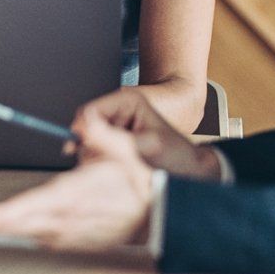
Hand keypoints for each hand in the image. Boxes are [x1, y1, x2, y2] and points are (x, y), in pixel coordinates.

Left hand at [0, 113, 156, 251]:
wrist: (155, 211)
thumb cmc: (135, 180)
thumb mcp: (120, 148)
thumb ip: (98, 132)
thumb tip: (83, 120)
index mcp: (73, 196)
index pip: (32, 207)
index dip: (4, 215)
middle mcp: (64, 220)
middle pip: (13, 223)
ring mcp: (63, 234)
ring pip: (16, 229)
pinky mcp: (63, 240)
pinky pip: (27, 233)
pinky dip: (6, 224)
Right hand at [73, 87, 223, 181]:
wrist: (193, 172)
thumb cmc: (179, 155)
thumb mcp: (147, 146)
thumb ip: (113, 139)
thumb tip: (83, 131)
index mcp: (126, 101)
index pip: (88, 113)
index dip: (81, 133)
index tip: (84, 153)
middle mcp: (117, 112)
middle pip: (85, 129)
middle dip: (93, 149)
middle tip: (115, 166)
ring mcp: (115, 128)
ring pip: (88, 143)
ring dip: (99, 159)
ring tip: (123, 170)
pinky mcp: (114, 143)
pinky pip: (97, 153)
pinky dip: (104, 165)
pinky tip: (121, 172)